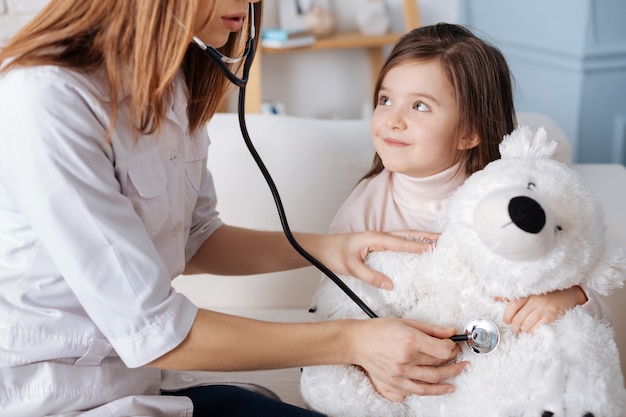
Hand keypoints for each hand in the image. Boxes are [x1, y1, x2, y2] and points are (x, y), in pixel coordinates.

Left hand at [312, 230, 438, 289]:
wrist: (321, 248)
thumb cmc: (334, 254)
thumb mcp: (351, 268)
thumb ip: (370, 276)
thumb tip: (389, 285)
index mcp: (375, 238)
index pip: (401, 243)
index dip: (418, 246)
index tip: (434, 248)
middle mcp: (379, 236)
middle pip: (408, 235)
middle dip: (426, 236)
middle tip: (444, 238)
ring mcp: (378, 238)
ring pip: (404, 237)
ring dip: (421, 238)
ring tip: (437, 241)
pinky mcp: (376, 243)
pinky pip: (398, 242)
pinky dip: (411, 243)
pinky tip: (417, 248)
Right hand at [351, 318, 466, 401]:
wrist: (357, 342)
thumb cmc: (378, 330)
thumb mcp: (406, 322)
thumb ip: (430, 329)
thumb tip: (449, 332)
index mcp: (410, 341)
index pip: (442, 349)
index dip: (452, 347)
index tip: (453, 344)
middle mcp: (406, 359)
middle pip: (439, 364)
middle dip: (453, 360)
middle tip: (459, 356)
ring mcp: (400, 373)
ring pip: (433, 380)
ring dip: (450, 376)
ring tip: (459, 371)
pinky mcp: (395, 383)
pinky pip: (420, 390)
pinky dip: (435, 390)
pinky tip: (445, 387)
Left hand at [500, 286, 587, 332]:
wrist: (571, 292)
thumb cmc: (547, 292)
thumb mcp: (531, 290)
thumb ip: (514, 294)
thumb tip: (495, 297)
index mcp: (528, 292)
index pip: (512, 305)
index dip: (507, 315)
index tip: (506, 320)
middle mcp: (535, 299)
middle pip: (519, 317)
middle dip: (514, 325)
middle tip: (514, 328)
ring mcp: (545, 307)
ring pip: (527, 324)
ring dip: (523, 329)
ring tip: (522, 330)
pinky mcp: (553, 315)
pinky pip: (539, 326)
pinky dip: (533, 330)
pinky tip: (532, 330)